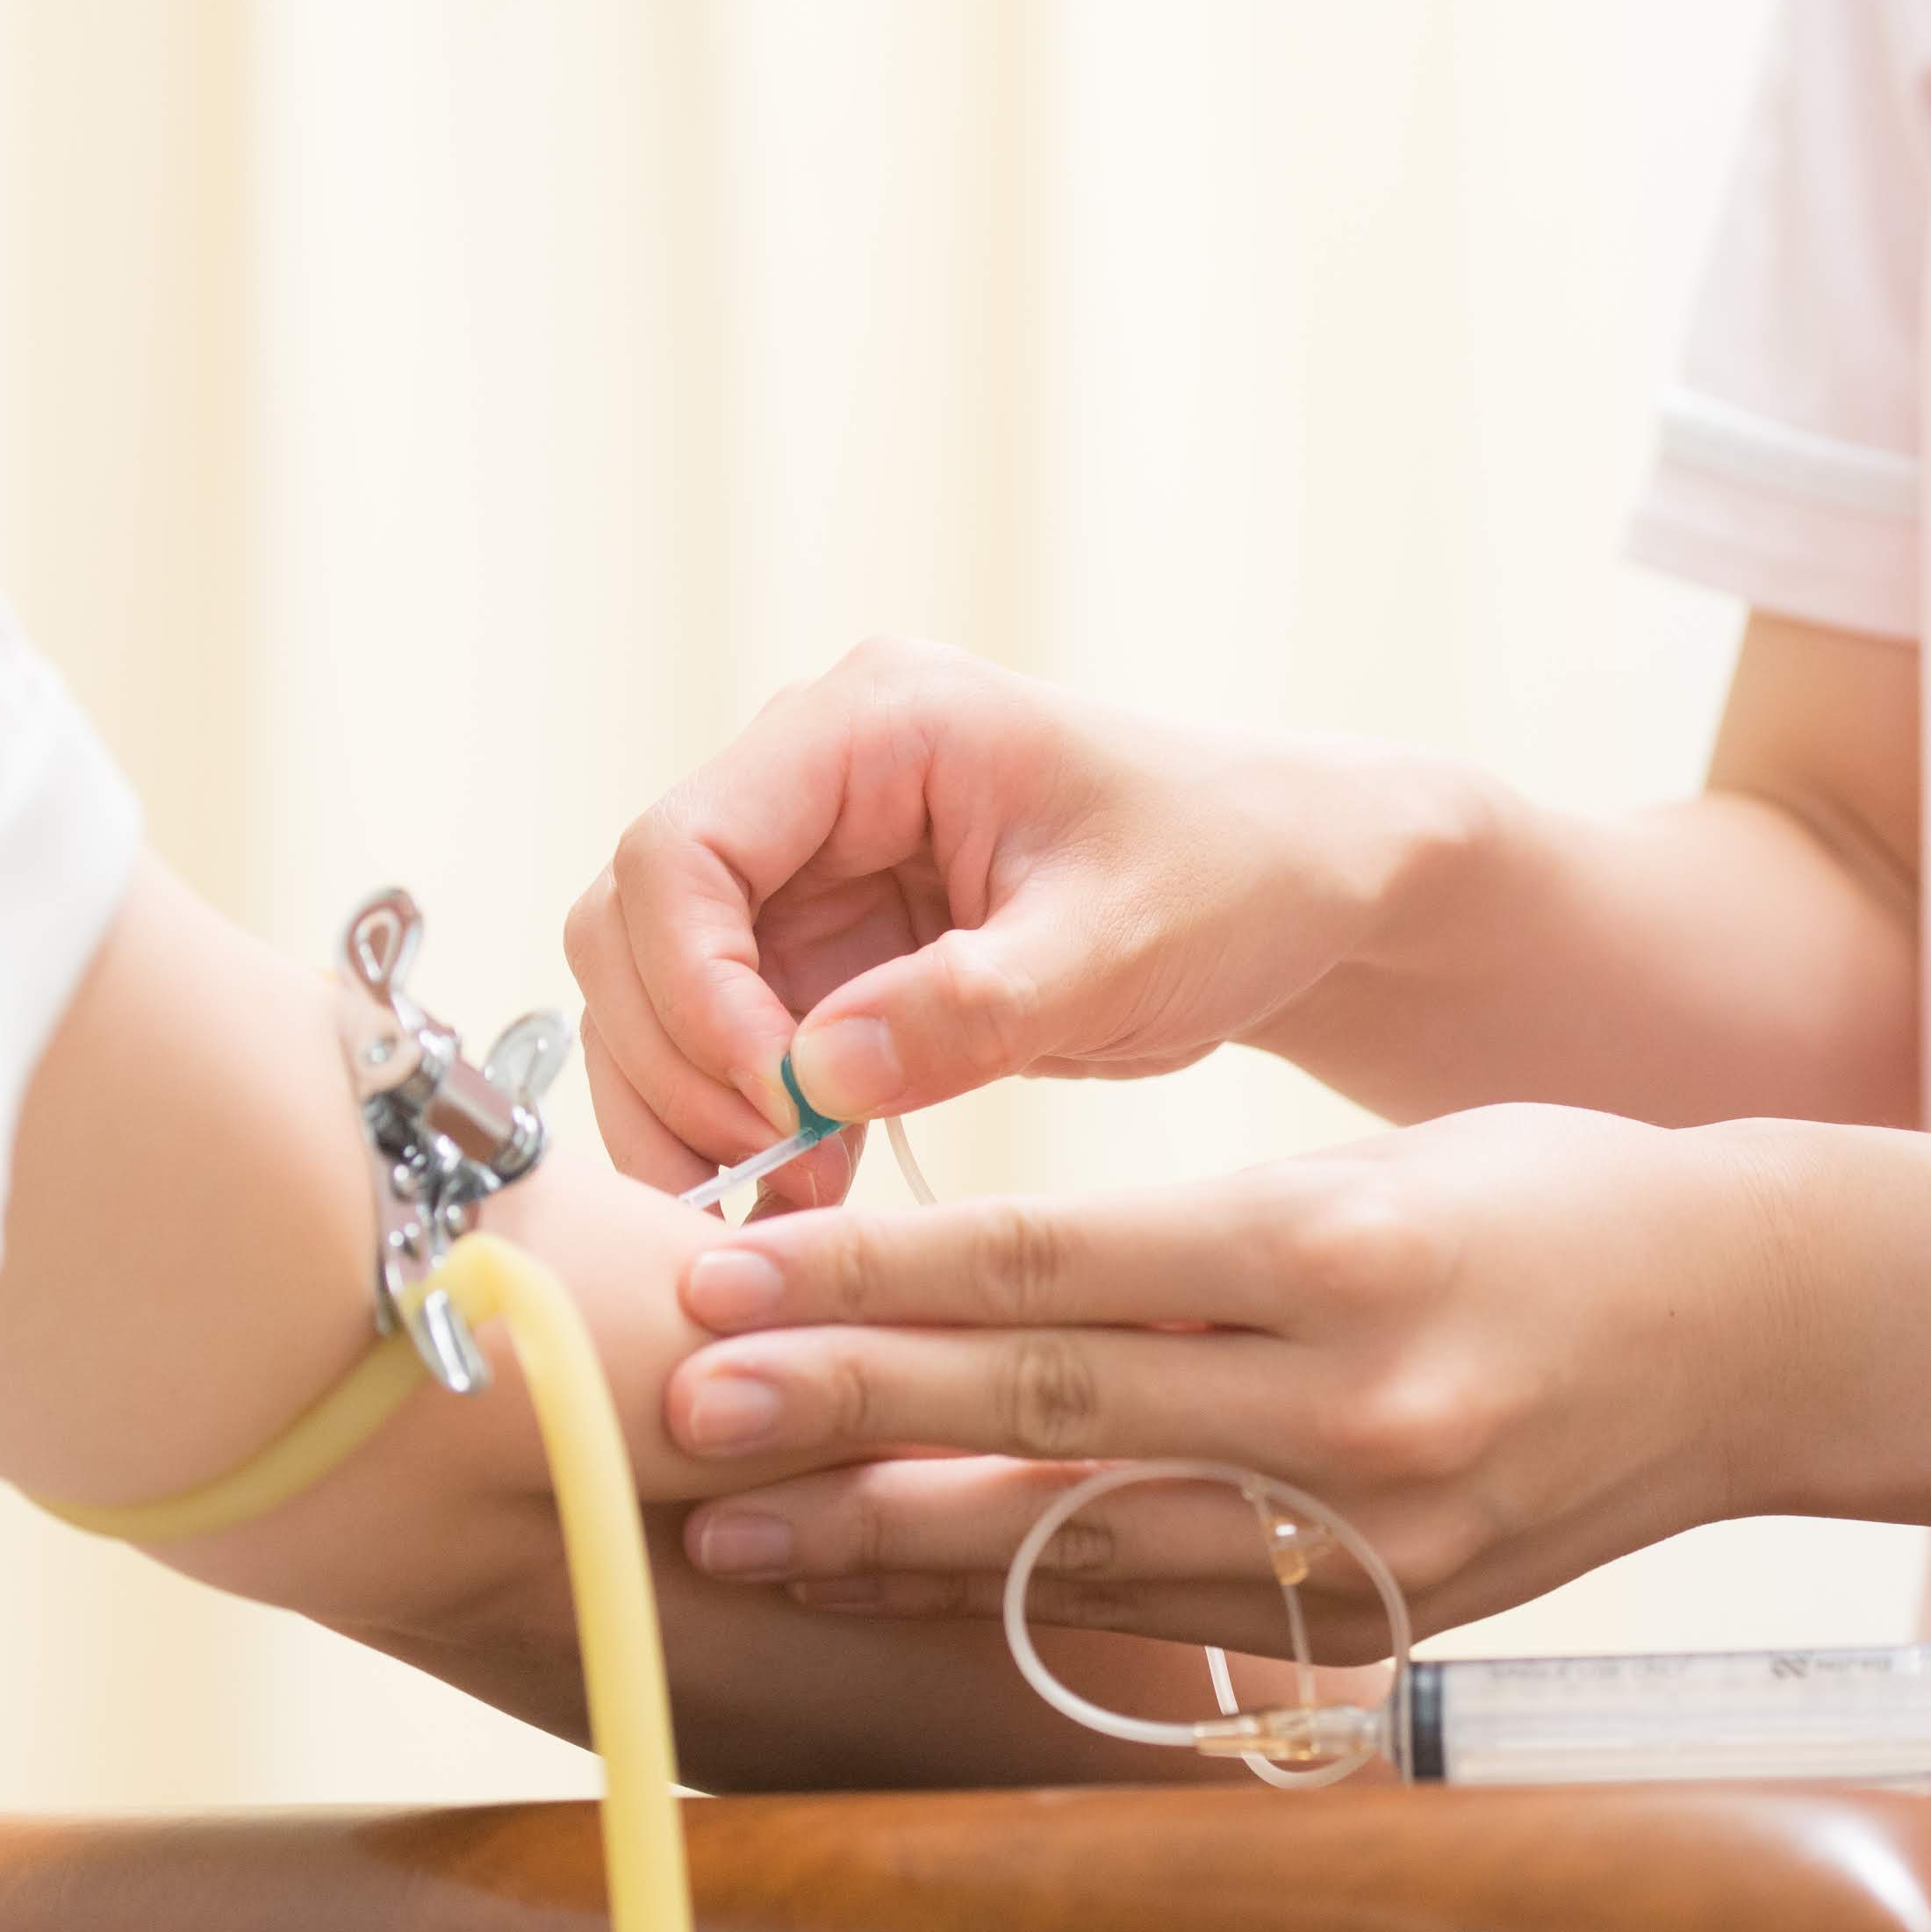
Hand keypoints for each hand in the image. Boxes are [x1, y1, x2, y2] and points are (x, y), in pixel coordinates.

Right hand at [563, 637, 1470, 1198]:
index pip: (681, 847)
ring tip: (797, 1204)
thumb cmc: (1234, 871)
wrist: (1297, 892)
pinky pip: (723, 1055)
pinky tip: (816, 1200)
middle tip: (776, 1179)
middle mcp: (808, 789)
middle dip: (681, 1065)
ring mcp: (807, 879)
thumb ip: (976, 1004)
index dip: (693, 986)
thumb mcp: (1124, 938)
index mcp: (868, 727)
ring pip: (656, 1001)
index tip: (780, 1099)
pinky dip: (744, 1134)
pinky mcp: (825, 963)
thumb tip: (816, 1077)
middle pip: (633, 927)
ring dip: (696, 1113)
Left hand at [660, 1106, 1819, 1650]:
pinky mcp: (1390, 1620)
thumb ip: (1192, 1250)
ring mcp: (1375, 1532)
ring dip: (899, 1539)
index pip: (1051, 1267)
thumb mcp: (1375, 1171)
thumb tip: (966, 1305)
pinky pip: (1173, 1620)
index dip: (869, 1279)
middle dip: (843, 1414)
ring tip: (746, 1533)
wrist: (1764, 1330)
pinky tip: (915, 1596)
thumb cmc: (1554, 1205)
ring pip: (1086, 1543)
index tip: (725, 1278)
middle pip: (1042, 1409)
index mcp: (1336, 1244)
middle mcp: (1351, 1398)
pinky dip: (1028, 1609)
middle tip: (683, 1413)